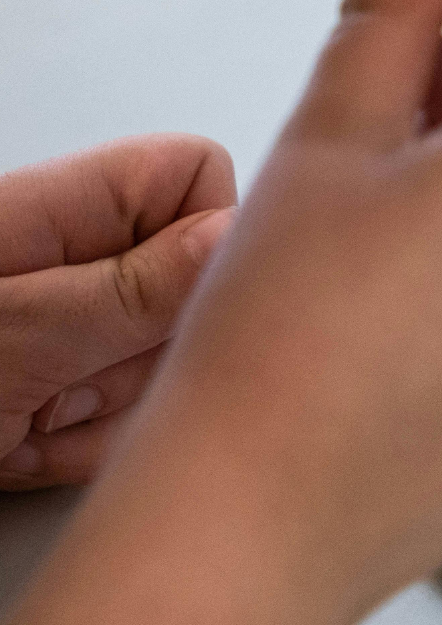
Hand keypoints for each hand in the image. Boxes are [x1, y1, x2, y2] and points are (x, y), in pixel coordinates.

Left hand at [0, 137, 235, 490]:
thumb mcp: (6, 337)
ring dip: (103, 413)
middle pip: (192, 284)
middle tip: (61, 381)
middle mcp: (75, 254)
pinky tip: (17, 445)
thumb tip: (236, 234)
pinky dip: (78, 449)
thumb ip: (128, 288)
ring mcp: (71, 321)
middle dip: (140, 353)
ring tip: (21, 420)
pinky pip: (127, 415)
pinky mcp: (63, 382)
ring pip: (166, 360)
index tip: (161, 303)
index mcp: (61, 207)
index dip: (202, 233)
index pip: (196, 175)